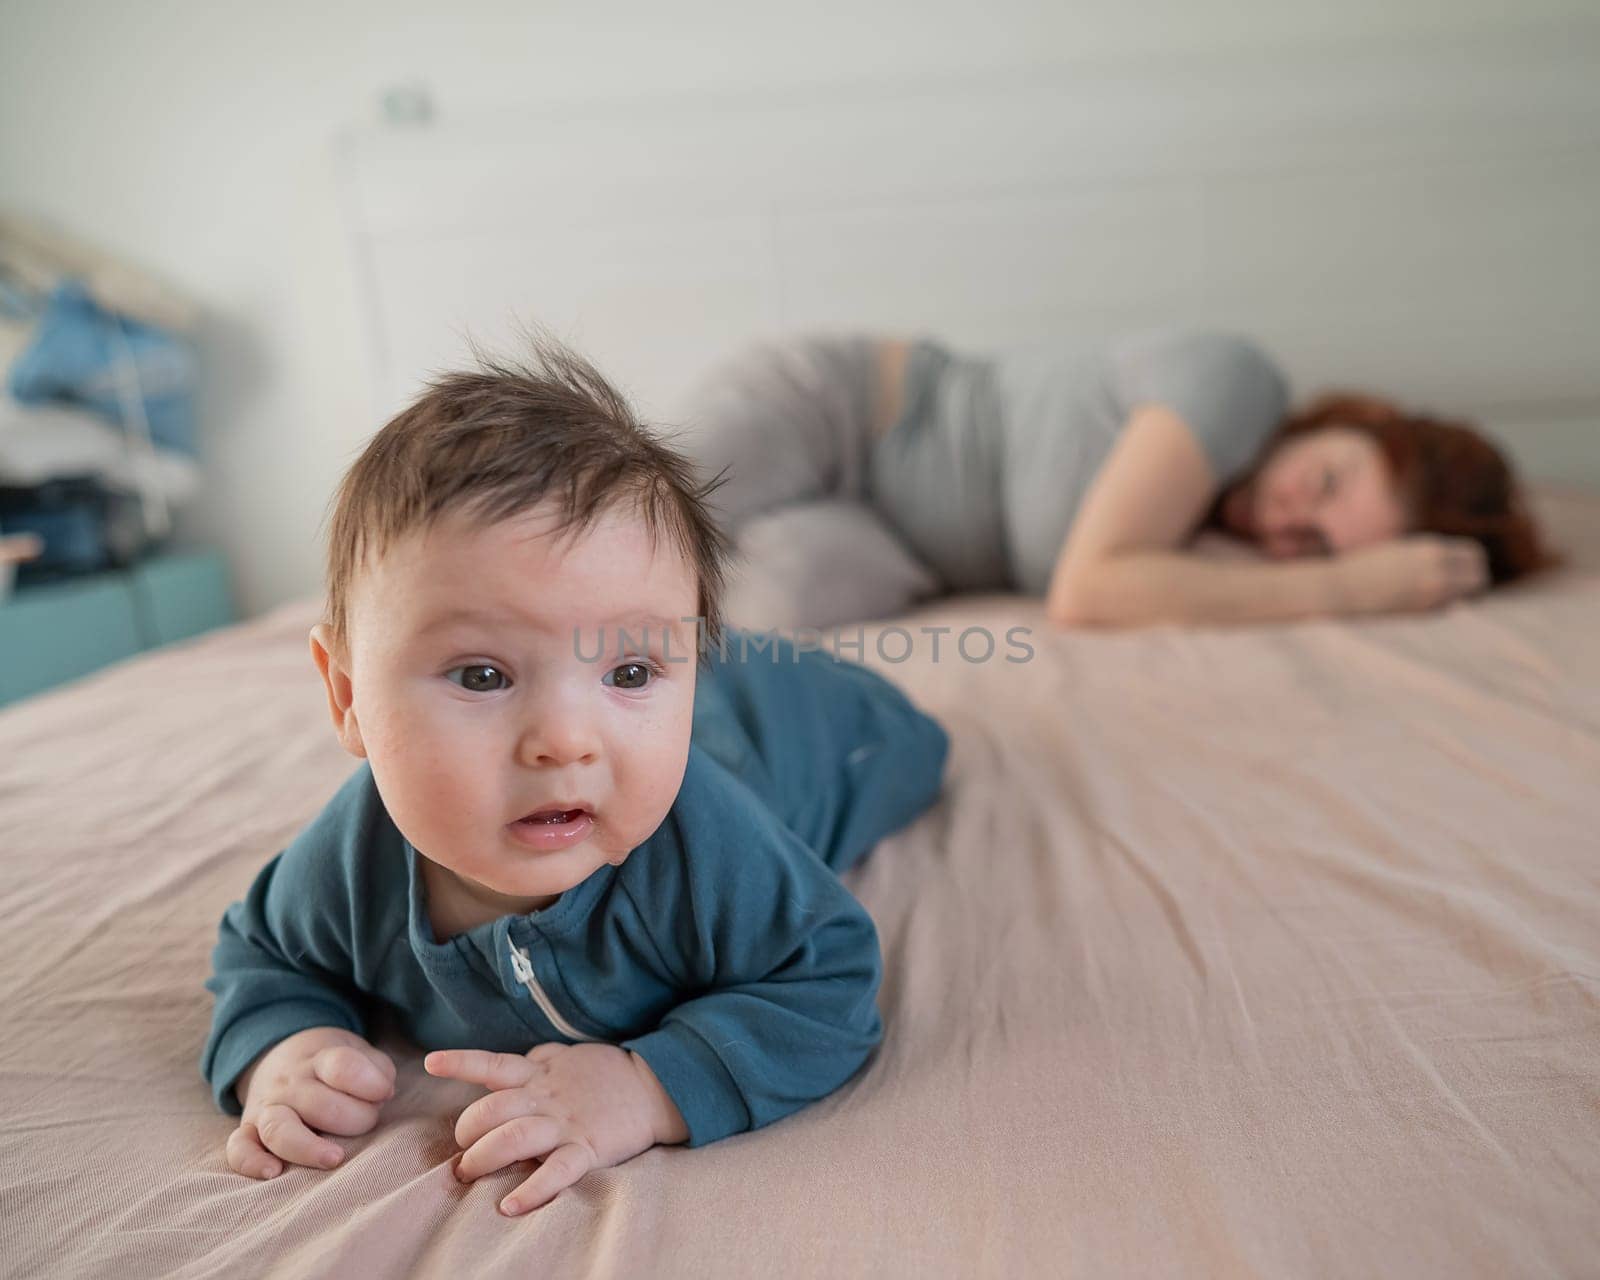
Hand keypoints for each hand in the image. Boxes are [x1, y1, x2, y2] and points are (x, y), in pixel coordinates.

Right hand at [226, 1026, 396, 1179]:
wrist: (281, 1054)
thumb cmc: (332, 1066)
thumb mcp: (359, 1053)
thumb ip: (377, 1072)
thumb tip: (381, 1094)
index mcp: (320, 1059)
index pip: (341, 1066)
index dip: (368, 1082)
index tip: (384, 1093)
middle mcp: (290, 1083)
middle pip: (320, 1105)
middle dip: (354, 1119)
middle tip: (367, 1121)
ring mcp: (266, 1107)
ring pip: (278, 1129)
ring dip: (308, 1147)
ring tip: (335, 1158)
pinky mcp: (247, 1130)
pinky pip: (238, 1149)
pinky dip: (250, 1162)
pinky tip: (273, 1173)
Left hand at [425, 1042, 684, 1215]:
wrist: (653, 1087)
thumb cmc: (606, 1073)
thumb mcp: (568, 1056)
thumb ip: (536, 1062)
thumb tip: (506, 1066)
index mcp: (540, 1074)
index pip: (493, 1064)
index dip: (461, 1063)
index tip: (431, 1063)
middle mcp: (546, 1097)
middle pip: (493, 1110)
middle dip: (467, 1132)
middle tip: (461, 1155)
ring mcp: (565, 1123)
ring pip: (514, 1137)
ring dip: (485, 1157)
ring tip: (470, 1173)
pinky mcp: (587, 1148)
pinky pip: (557, 1171)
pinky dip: (533, 1190)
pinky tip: (510, 1205)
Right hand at [1334, 535, 1489, 615]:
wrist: (1343, 589)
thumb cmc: (1369, 567)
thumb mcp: (1404, 552)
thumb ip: (1432, 559)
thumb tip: (1461, 574)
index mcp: (1432, 550)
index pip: (1474, 554)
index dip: (1469, 561)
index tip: (1458, 565)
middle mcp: (1438, 571)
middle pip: (1479, 576)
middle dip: (1473, 578)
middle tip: (1457, 582)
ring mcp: (1432, 594)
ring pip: (1468, 595)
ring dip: (1460, 593)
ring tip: (1436, 591)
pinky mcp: (1423, 611)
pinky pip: (1447, 607)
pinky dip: (1441, 604)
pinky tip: (1417, 600)